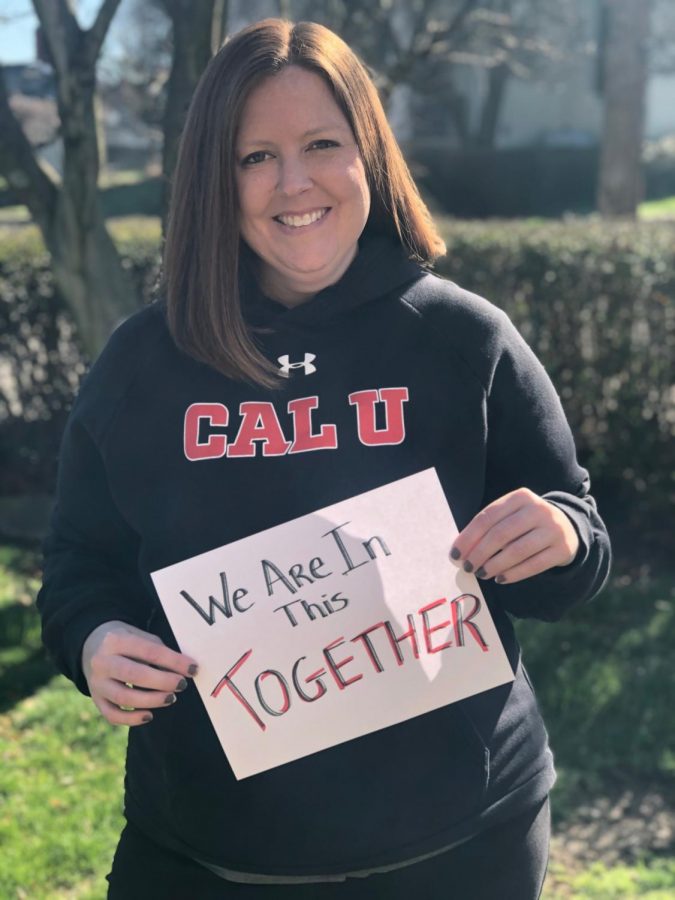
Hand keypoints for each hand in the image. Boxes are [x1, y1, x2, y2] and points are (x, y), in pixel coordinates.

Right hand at [81, 620, 197, 726]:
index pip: (149, 651)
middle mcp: (102, 662)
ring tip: (171, 698)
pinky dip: (131, 719)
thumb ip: (158, 650)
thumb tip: (182, 669)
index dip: (174, 661)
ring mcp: (96, 683)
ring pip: (124, 698)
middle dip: (163, 682)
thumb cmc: (126, 641)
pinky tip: (149, 715)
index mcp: (116, 640)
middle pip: (135, 675)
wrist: (92, 645)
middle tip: (182, 685)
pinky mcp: (96, 699)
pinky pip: (112, 715)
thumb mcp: (139, 636)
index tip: (193, 668)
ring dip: (151, 701)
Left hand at [450, 487, 578, 584]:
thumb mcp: (511, 516)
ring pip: (517, 551)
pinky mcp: (562, 549)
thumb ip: (489, 528)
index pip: (488, 516)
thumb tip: (461, 550)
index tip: (455, 554)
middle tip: (468, 567)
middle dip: (480, 553)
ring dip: (494, 565)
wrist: (567, 528)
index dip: (469, 537)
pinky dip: (514, 574)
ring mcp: (553, 529)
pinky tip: (500, 579)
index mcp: (520, 497)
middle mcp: (538, 510)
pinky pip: (534, 565)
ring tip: (481, 574)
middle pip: (501, 534)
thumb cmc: (527, 524)